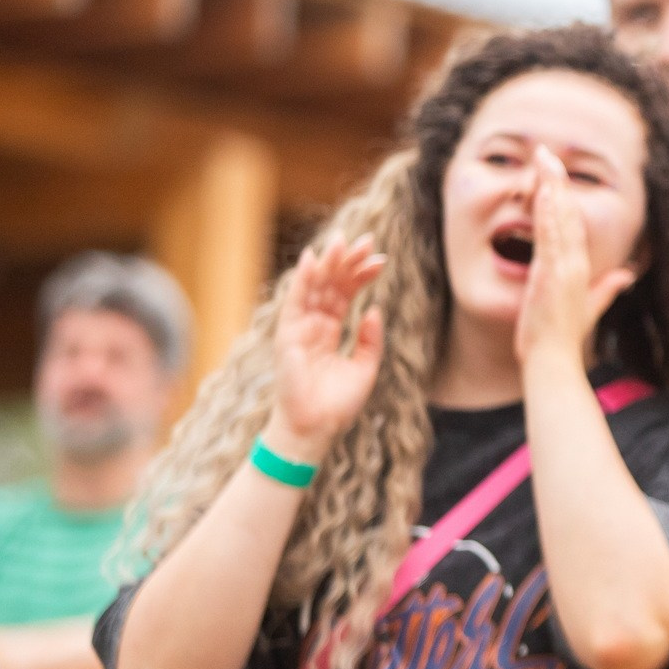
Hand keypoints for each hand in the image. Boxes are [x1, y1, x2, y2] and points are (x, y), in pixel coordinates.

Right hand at [265, 234, 387, 461]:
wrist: (316, 429)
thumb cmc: (336, 403)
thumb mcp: (365, 367)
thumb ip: (370, 339)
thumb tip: (374, 310)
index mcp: (330, 330)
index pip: (345, 293)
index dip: (361, 274)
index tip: (380, 259)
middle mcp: (313, 324)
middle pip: (330, 284)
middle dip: (347, 261)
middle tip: (366, 239)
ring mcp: (299, 328)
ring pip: (314, 287)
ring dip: (328, 263)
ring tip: (344, 242)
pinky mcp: (288, 336)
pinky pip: (295, 303)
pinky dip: (303, 280)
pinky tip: (314, 259)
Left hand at [515, 147, 637, 366]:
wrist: (554, 360)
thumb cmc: (563, 338)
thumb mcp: (588, 308)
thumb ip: (606, 290)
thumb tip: (626, 276)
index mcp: (580, 267)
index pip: (573, 224)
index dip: (564, 196)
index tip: (554, 173)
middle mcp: (575, 262)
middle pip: (568, 212)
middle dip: (558, 181)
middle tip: (547, 153)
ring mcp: (565, 266)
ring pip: (559, 217)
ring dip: (552, 186)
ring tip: (543, 158)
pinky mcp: (553, 272)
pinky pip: (549, 234)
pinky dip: (548, 209)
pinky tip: (543, 189)